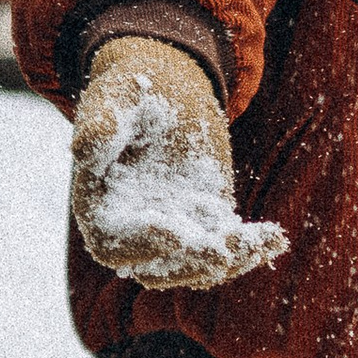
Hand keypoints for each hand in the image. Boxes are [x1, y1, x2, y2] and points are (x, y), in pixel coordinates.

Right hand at [70, 37, 287, 290]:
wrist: (168, 88)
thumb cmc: (132, 89)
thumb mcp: (116, 97)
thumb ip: (101, 122)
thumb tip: (82, 148)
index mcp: (99, 206)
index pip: (112, 244)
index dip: (141, 244)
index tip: (176, 234)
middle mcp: (133, 230)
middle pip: (157, 268)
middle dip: (192, 263)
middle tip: (225, 252)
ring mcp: (174, 231)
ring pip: (198, 267)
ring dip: (231, 261)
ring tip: (262, 243)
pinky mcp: (207, 223)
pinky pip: (228, 247)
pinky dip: (252, 248)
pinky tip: (276, 239)